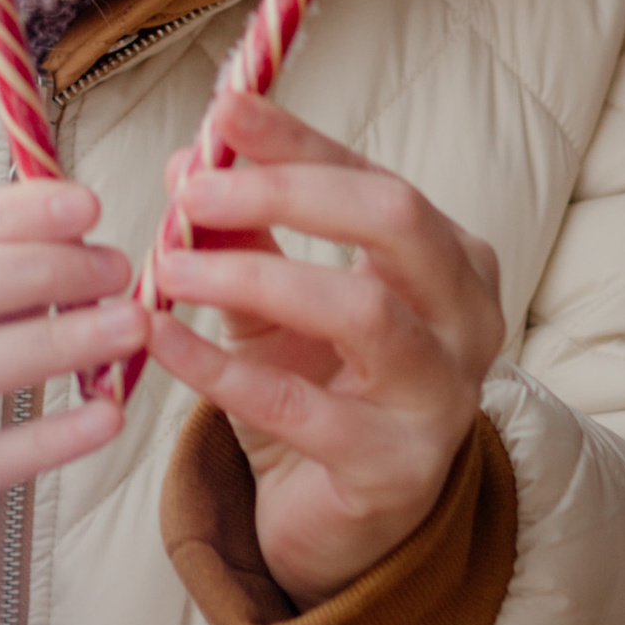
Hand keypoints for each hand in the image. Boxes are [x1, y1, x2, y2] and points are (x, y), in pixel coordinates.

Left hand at [144, 92, 503, 606]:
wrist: (342, 517)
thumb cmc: (317, 380)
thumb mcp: (270, 292)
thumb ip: (236, 230)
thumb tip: (189, 158)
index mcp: (446, 257)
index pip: (370, 174)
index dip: (295, 139)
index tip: (224, 107)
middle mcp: (465, 318)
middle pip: (394, 220)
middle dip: (286, 192)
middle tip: (193, 192)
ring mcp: (443, 397)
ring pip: (361, 310)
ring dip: (251, 278)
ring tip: (168, 266)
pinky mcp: (398, 469)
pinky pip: (302, 408)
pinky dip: (220, 369)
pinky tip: (159, 339)